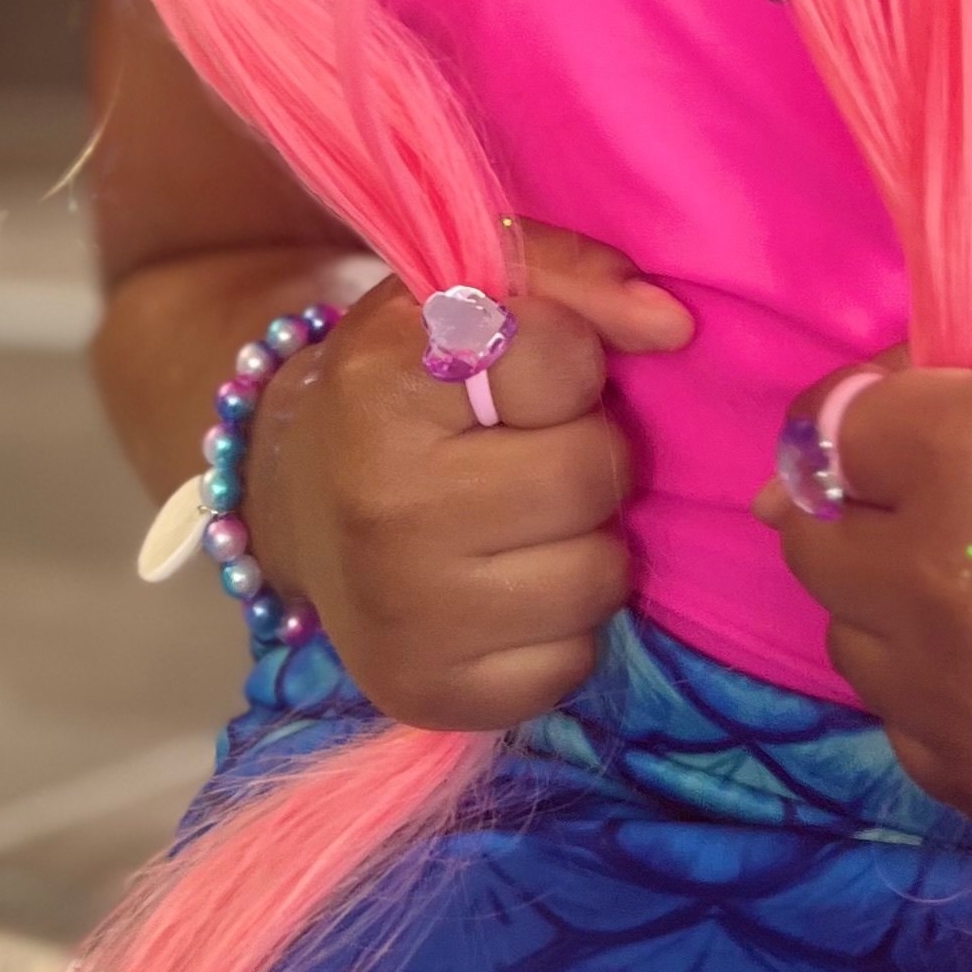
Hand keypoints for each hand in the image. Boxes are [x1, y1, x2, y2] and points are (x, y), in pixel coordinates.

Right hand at [251, 223, 690, 727]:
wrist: (298, 500)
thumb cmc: (408, 383)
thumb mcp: (465, 293)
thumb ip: (573, 277)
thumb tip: (672, 326)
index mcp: (385, 379)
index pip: (561, 354)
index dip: (566, 361)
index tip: (517, 376)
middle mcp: (384, 502)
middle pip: (592, 475)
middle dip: (586, 455)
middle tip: (530, 454)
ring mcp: (401, 612)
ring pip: (599, 578)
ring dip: (583, 545)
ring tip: (523, 523)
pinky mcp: (426, 695)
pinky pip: (571, 664)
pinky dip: (559, 629)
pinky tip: (507, 590)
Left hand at [758, 324, 971, 832]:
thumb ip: (904, 393)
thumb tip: (784, 479)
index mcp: (960, 463)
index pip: (822, 441)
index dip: (876, 438)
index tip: (931, 448)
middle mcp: (942, 591)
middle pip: (817, 551)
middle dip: (875, 528)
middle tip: (969, 528)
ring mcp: (964, 705)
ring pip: (854, 647)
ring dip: (902, 617)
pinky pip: (908, 730)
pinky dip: (944, 699)